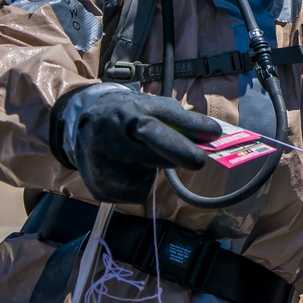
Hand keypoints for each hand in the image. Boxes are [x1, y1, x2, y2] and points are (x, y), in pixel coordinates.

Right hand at [70, 90, 222, 202]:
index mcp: (129, 114)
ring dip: (155, 170)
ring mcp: (101, 163)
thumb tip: (214, 134)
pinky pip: (135, 194)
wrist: (89, 123)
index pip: (155, 129)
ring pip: (145, 178)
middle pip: (152, 157)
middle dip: (178, 157)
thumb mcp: (156, 108)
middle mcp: (112, 137)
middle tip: (195, 160)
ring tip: (145, 156)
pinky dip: (142, 184)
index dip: (182, 140)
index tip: (212, 139)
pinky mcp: (99, 186)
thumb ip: (183, 121)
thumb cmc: (134, 114)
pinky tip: (133, 169)